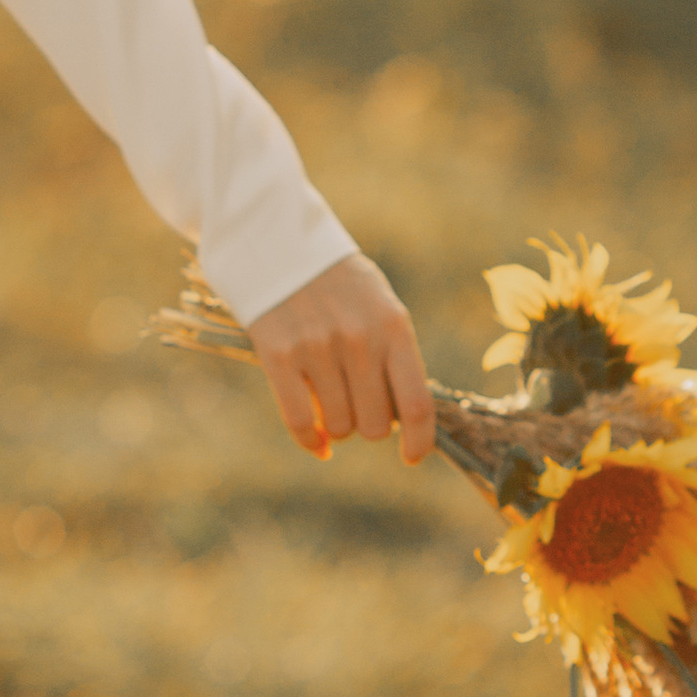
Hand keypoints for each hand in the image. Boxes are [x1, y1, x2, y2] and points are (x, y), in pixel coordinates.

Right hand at [247, 251, 434, 465]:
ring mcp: (316, 349)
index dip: (419, 441)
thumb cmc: (338, 281)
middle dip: (370, 425)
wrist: (277, 240)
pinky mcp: (278, 355)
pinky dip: (311, 441)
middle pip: (376, 425)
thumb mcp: (379, 305)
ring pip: (340, 427)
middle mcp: (358, 340)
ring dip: (339, 426)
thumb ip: (393, 355)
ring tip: (333, 400)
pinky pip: (300, 422)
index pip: (416, 404)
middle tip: (359, 404)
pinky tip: (318, 444)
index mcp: (393, 326)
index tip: (411, 457)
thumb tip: (403, 419)